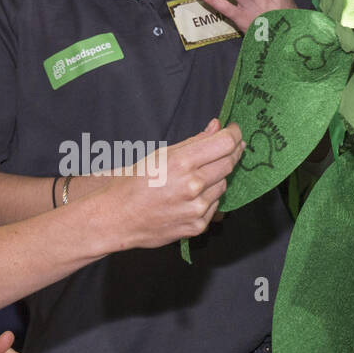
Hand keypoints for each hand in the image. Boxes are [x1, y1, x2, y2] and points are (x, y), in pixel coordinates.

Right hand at [107, 118, 244, 248]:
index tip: (235, 130)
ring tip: (196, 177)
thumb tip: (217, 127)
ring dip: (216, 177)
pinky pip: (214, 205)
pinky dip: (208, 198)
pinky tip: (190, 197)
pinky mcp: (197, 225)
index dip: (235, 134)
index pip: (225, 143)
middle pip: (229, 163)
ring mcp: (196, 208)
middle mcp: (193, 186)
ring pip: (223, 184)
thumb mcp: (160, 154)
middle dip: (231, 152)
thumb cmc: (133, 183)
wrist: (118, 218)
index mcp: (181, 163)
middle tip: (226, 148)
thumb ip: (193, 142)